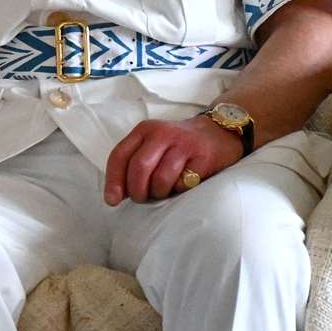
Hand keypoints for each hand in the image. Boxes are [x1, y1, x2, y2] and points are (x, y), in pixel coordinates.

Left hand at [103, 116, 244, 205]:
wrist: (219, 133)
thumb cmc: (179, 145)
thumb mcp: (152, 145)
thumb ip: (133, 163)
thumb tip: (116, 194)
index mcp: (144, 130)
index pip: (120, 156)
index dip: (113, 180)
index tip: (112, 200)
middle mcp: (162, 133)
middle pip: (139, 167)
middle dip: (136, 190)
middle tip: (141, 199)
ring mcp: (184, 144)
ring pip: (161, 178)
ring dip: (159, 193)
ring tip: (164, 192)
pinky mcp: (203, 157)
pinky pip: (184, 183)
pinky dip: (178, 190)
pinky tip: (182, 185)